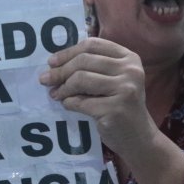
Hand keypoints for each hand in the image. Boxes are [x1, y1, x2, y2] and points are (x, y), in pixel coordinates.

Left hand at [39, 37, 156, 159]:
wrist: (139, 138)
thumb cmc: (120, 105)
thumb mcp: (114, 79)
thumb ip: (93, 66)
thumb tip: (55, 63)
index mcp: (129, 58)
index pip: (93, 45)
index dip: (68, 52)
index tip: (52, 62)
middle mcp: (130, 70)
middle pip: (84, 60)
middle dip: (60, 70)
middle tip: (45, 80)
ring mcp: (125, 89)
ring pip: (81, 79)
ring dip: (63, 88)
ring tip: (56, 95)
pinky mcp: (116, 109)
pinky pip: (81, 102)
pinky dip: (69, 103)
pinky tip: (68, 105)